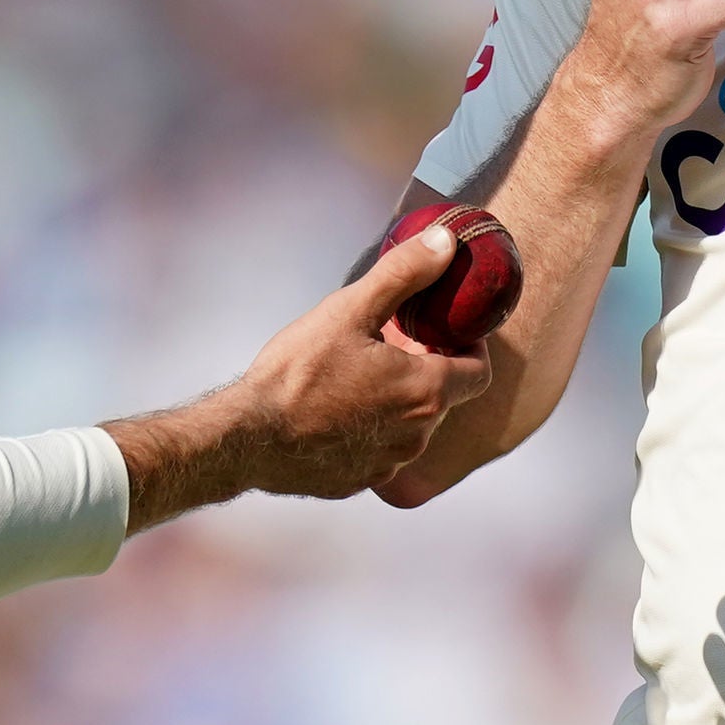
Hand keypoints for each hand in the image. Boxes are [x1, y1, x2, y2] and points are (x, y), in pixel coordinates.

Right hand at [108, 227, 492, 524]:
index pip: (479, 372)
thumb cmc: (296, 374)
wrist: (246, 438)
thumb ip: (404, 274)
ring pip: (411, 426)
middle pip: (443, 397)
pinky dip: (369, 430)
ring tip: (357, 375)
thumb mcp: (349, 310)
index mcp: (424, 391)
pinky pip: (379, 451)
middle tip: (390, 344)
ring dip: (397, 401)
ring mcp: (388, 464)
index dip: (470, 349)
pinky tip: (335, 412)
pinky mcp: (359, 481)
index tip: (446, 333)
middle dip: (425, 369)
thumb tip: (445, 243)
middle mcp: (416, 434)